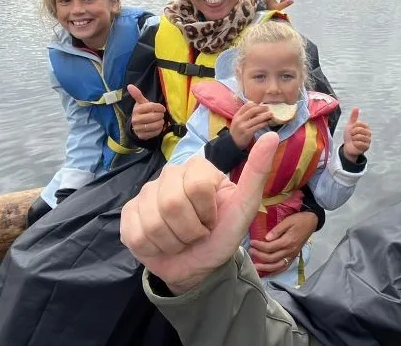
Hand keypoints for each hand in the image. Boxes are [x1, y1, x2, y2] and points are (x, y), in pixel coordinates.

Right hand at [120, 132, 279, 294]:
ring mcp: (146, 192)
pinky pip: (136, 234)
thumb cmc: (223, 233)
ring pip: (153, 223)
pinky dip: (154, 249)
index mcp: (198, 168)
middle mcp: (170, 174)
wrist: (198, 265)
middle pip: (172, 204)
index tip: (214, 219)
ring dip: (174, 242)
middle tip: (198, 233)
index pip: (197, 187)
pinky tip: (163, 244)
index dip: (207, 213)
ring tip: (182, 240)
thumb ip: (256, 172)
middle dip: (190, 231)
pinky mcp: (128, 213)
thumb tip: (272, 135)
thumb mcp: (245, 207)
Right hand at [128, 84, 165, 139]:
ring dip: (160, 122)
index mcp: (137, 109)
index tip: (162, 108)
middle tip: (161, 115)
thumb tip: (129, 85)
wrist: (137, 125)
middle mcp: (136, 119)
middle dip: (160, 115)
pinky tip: (158, 127)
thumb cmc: (142, 111)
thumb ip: (137, 94)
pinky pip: (154, 133)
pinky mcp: (142, 136)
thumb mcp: (141, 103)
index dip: (159, 107)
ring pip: (154, 125)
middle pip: (153, 117)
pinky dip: (159, 130)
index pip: (151, 107)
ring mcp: (138, 128)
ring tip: (160, 120)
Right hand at [230, 101, 273, 148]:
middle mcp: (239, 120)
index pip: (246, 106)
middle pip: (252, 110)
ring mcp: (243, 127)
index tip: (262, 104)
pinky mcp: (247, 133)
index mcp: (237, 115)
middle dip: (261, 108)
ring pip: (256, 119)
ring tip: (271, 114)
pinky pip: (258, 126)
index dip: (255, 104)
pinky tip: (268, 122)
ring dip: (265, 116)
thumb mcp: (238, 122)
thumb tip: (258, 108)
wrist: (233, 144)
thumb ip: (245, 115)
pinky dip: (264, 124)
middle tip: (268, 108)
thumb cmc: (238, 132)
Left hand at [249, 211, 317, 275]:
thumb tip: (266, 238)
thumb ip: (277, 230)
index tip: (252, 242)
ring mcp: (292, 255)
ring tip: (255, 266)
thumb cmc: (299, 220)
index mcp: (288, 241)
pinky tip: (268, 272)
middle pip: (272, 258)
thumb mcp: (288, 221)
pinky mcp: (293, 257)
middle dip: (259, 256)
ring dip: (265, 268)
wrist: (311, 222)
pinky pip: (284, 267)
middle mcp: (290, 251)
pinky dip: (275, 272)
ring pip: (277, 266)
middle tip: (251, 251)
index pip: (270, 247)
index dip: (259, 246)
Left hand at [343, 107, 370, 161]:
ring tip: (354, 140)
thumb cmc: (349, 135)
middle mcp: (368, 133)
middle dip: (352, 133)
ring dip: (353, 139)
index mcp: (365, 126)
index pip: (358, 123)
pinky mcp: (367, 147)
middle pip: (358, 130)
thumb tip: (356, 107)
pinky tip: (355, 145)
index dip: (353, 127)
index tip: (352, 130)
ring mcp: (368, 140)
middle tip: (352, 136)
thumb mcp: (350, 125)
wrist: (348, 146)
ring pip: (359, 137)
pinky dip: (355, 144)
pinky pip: (359, 143)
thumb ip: (353, 116)